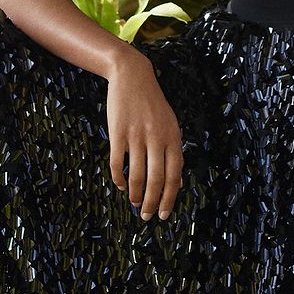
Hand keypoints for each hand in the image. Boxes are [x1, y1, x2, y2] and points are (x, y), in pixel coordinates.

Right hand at [104, 60, 183, 218]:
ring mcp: (136, 135)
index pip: (174, 176)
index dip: (169, 198)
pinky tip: (121, 186)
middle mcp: (156, 138)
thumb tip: (175, 183)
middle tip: (147, 216)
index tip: (164, 214)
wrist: (132, 76)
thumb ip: (173, 152)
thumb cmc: (153, 105)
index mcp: (173, 138)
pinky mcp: (118, 133)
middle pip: (156, 180)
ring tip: (135, 204)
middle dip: (152, 202)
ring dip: (136, 194)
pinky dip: (119, 179)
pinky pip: (117, 163)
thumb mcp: (170, 125)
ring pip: (137, 174)